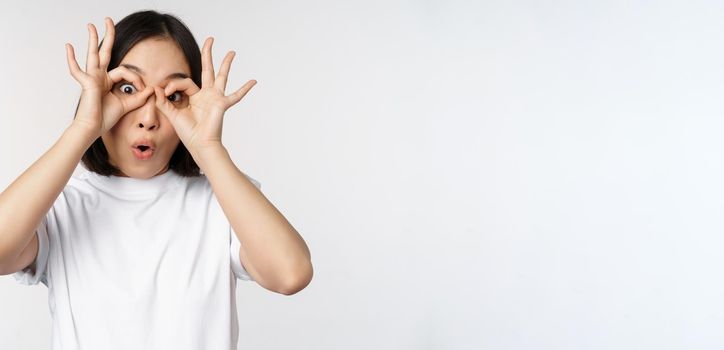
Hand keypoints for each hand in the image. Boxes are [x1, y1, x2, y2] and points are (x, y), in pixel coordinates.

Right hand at [66, 17, 153, 137]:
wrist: (93, 128)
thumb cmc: (105, 118)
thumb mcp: (127, 105)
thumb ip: (139, 97)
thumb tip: (152, 89)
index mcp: (107, 81)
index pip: (125, 71)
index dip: (137, 79)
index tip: (144, 89)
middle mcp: (99, 76)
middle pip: (104, 52)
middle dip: (108, 36)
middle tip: (108, 20)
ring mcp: (91, 78)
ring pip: (93, 54)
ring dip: (93, 39)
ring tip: (91, 25)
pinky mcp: (86, 83)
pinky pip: (77, 69)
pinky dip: (72, 59)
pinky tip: (69, 46)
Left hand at [152, 37, 255, 152]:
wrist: (200, 145)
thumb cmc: (189, 133)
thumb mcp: (171, 115)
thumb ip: (162, 102)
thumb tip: (155, 88)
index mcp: (194, 96)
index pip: (183, 82)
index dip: (172, 84)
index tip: (164, 93)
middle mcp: (206, 94)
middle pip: (207, 69)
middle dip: (207, 54)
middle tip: (210, 40)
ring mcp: (215, 98)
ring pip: (221, 76)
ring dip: (226, 64)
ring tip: (231, 52)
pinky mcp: (222, 104)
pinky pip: (235, 96)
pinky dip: (244, 89)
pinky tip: (253, 81)